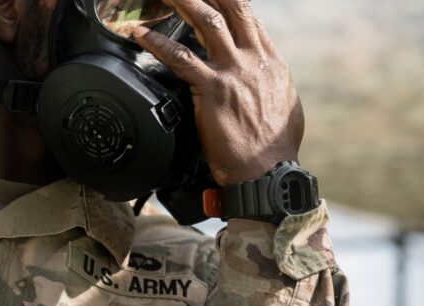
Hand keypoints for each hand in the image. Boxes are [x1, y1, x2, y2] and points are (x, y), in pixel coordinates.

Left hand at [133, 0, 303, 186]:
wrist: (268, 171)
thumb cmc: (274, 147)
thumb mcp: (284, 106)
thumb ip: (270, 85)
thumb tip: (264, 80)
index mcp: (272, 63)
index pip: (251, 19)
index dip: (231, 1)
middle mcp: (255, 60)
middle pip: (232, 8)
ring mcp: (234, 72)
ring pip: (207, 22)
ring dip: (183, 2)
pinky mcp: (213, 89)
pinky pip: (180, 58)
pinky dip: (156, 42)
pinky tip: (139, 33)